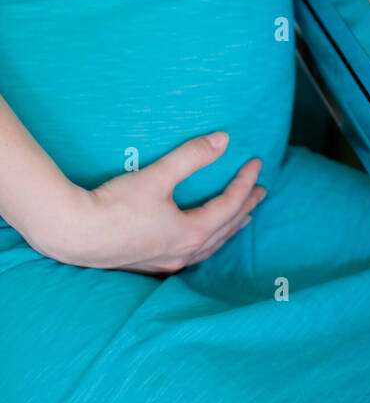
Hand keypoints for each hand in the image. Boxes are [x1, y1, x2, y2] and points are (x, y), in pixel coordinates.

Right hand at [43, 132, 265, 273]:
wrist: (76, 235)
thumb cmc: (115, 207)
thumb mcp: (157, 176)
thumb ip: (191, 156)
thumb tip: (223, 140)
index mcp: (191, 233)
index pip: (230, 205)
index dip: (245, 182)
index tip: (256, 163)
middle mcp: (184, 252)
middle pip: (226, 229)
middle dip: (245, 208)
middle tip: (260, 191)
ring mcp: (167, 261)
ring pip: (210, 246)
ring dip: (228, 228)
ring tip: (241, 216)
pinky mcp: (151, 263)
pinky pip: (192, 254)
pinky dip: (208, 241)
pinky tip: (201, 237)